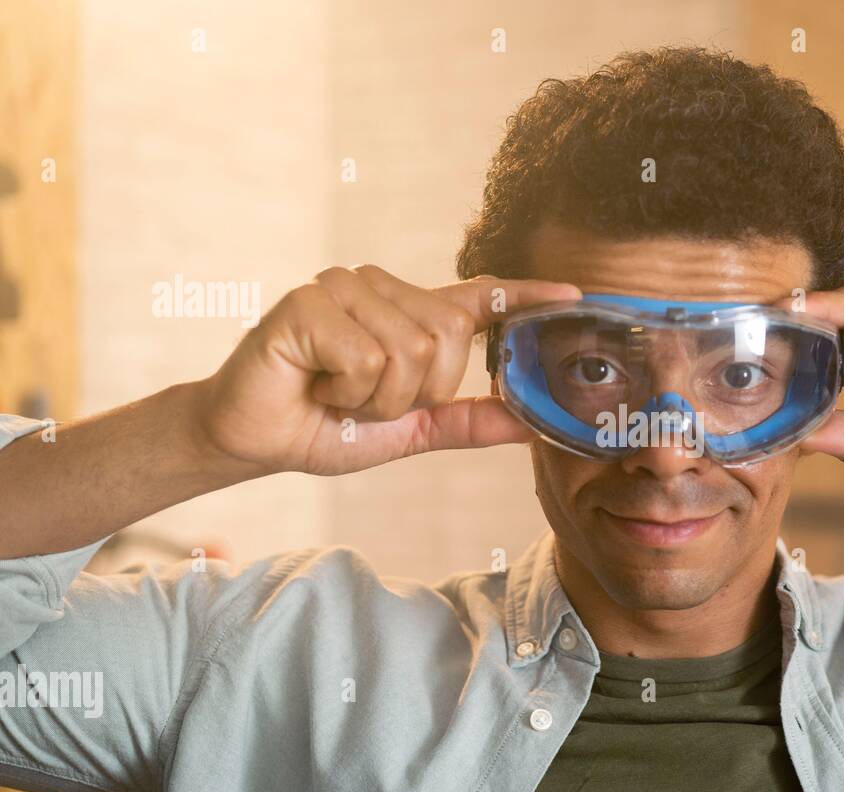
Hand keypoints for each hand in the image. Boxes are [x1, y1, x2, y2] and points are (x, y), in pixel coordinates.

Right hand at [195, 266, 579, 475]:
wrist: (256, 439)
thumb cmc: (328, 426)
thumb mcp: (411, 429)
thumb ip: (467, 420)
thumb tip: (530, 423)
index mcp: (409, 314)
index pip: (478, 298)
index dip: (525, 298)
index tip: (574, 296)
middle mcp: (380, 288)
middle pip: (449, 338)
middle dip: (415, 393)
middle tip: (365, 400)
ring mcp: (344, 288)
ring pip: (410, 351)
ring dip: (377, 398)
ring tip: (338, 393)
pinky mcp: (309, 301)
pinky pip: (367, 357)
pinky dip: (347, 390)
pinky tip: (316, 384)